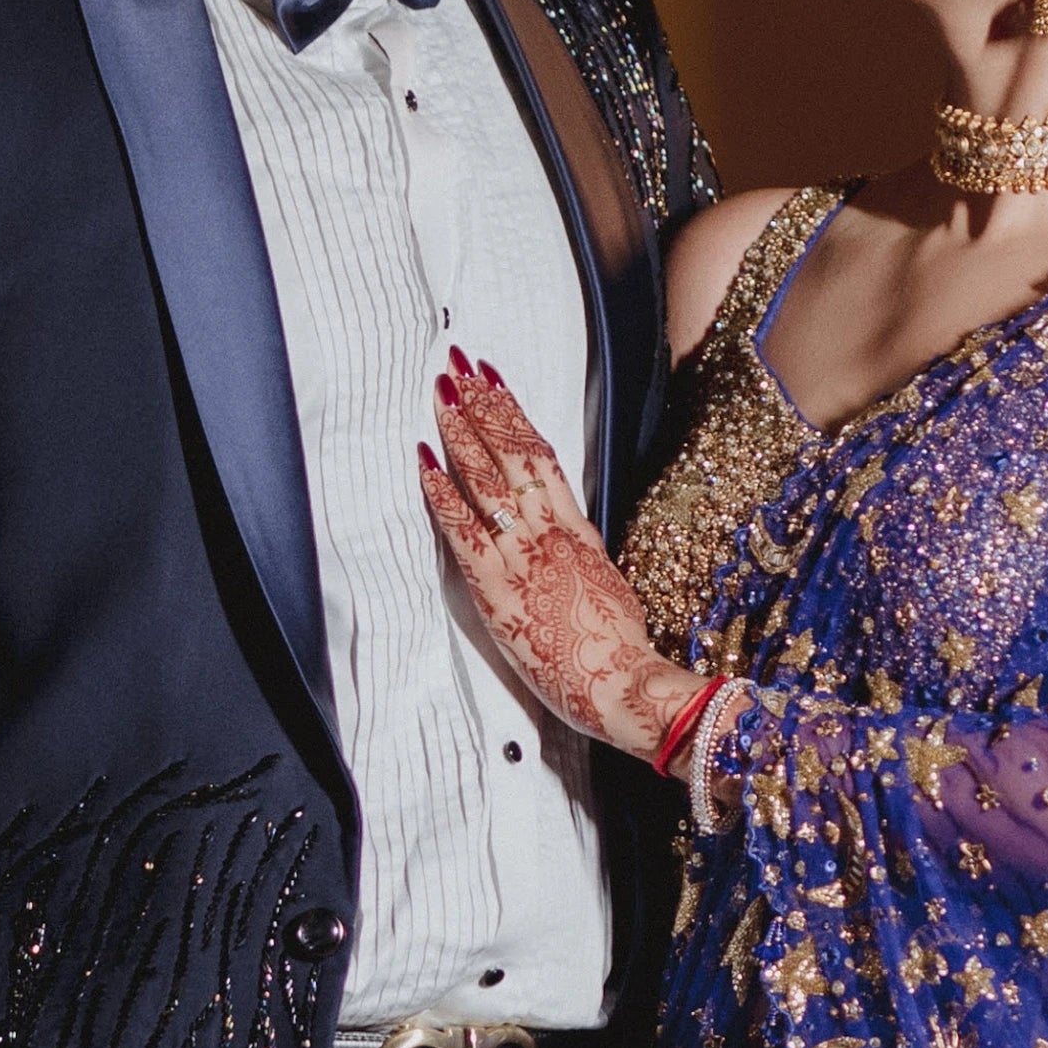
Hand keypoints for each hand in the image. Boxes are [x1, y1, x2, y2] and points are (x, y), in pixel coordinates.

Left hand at [419, 355, 697, 758]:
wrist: (623, 683)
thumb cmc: (615, 650)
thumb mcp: (604, 587)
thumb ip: (580, 556)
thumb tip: (566, 540)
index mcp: (577, 531)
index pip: (543, 457)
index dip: (515, 414)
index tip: (494, 382)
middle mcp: (550, 531)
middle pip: (514, 451)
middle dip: (484, 402)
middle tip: (459, 363)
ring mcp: (524, 554)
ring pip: (489, 477)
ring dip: (461, 430)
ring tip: (441, 392)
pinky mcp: (498, 585)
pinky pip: (464, 527)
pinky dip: (441, 491)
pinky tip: (424, 460)